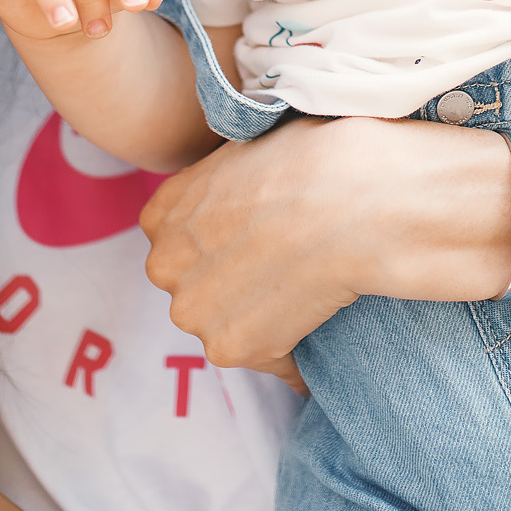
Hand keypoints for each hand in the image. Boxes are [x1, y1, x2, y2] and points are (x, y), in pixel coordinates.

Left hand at [139, 118, 363, 379]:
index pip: (182, 245)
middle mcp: (163, 265)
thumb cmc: (313, 160)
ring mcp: (191, 311)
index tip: (258, 243)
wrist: (348, 200)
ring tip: (308, 294)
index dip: (224, 247)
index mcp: (162, 214)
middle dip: (234, 286)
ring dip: (262, 320)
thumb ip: (222, 185)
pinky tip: (322, 320)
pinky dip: (295, 352)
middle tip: (285, 269)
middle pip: (197, 289)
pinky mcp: (227, 349)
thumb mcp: (245, 151)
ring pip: (226, 327)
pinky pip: (267, 359)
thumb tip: (243, 196)